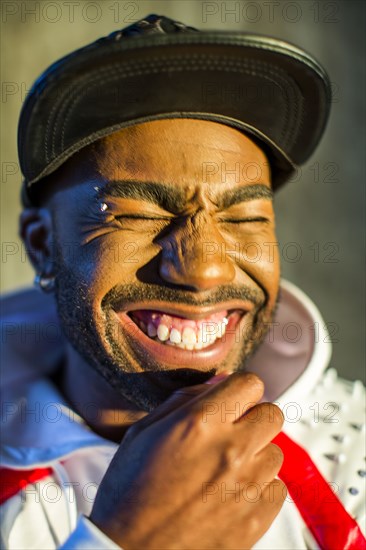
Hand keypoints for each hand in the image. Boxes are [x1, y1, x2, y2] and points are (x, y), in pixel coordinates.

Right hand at [90, 372, 285, 548]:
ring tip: (227, 469)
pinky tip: (233, 494)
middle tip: (232, 432)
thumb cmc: (129, 491)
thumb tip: (220, 382)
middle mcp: (231, 450)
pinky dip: (260, 488)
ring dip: (257, 455)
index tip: (232, 400)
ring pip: (276, 452)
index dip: (240, 389)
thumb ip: (186, 399)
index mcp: (201, 423)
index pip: (250, 384)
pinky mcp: (256, 519)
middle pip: (273, 414)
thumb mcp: (145, 431)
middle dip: (254, 417)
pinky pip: (277, 489)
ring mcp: (247, 487)